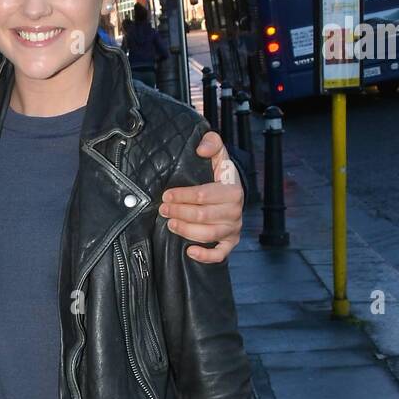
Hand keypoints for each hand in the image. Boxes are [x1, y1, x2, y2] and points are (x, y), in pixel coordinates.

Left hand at [158, 130, 244, 262]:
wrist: (231, 191)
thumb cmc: (219, 174)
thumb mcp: (218, 154)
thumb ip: (211, 143)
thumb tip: (200, 148)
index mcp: (232, 190)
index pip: (204, 195)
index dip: (182, 195)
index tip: (166, 195)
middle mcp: (235, 211)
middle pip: (202, 216)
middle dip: (179, 212)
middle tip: (163, 209)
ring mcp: (232, 228)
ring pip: (207, 234)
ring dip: (185, 230)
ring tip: (170, 224)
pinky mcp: (230, 242)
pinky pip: (220, 254)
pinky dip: (205, 255)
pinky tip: (190, 251)